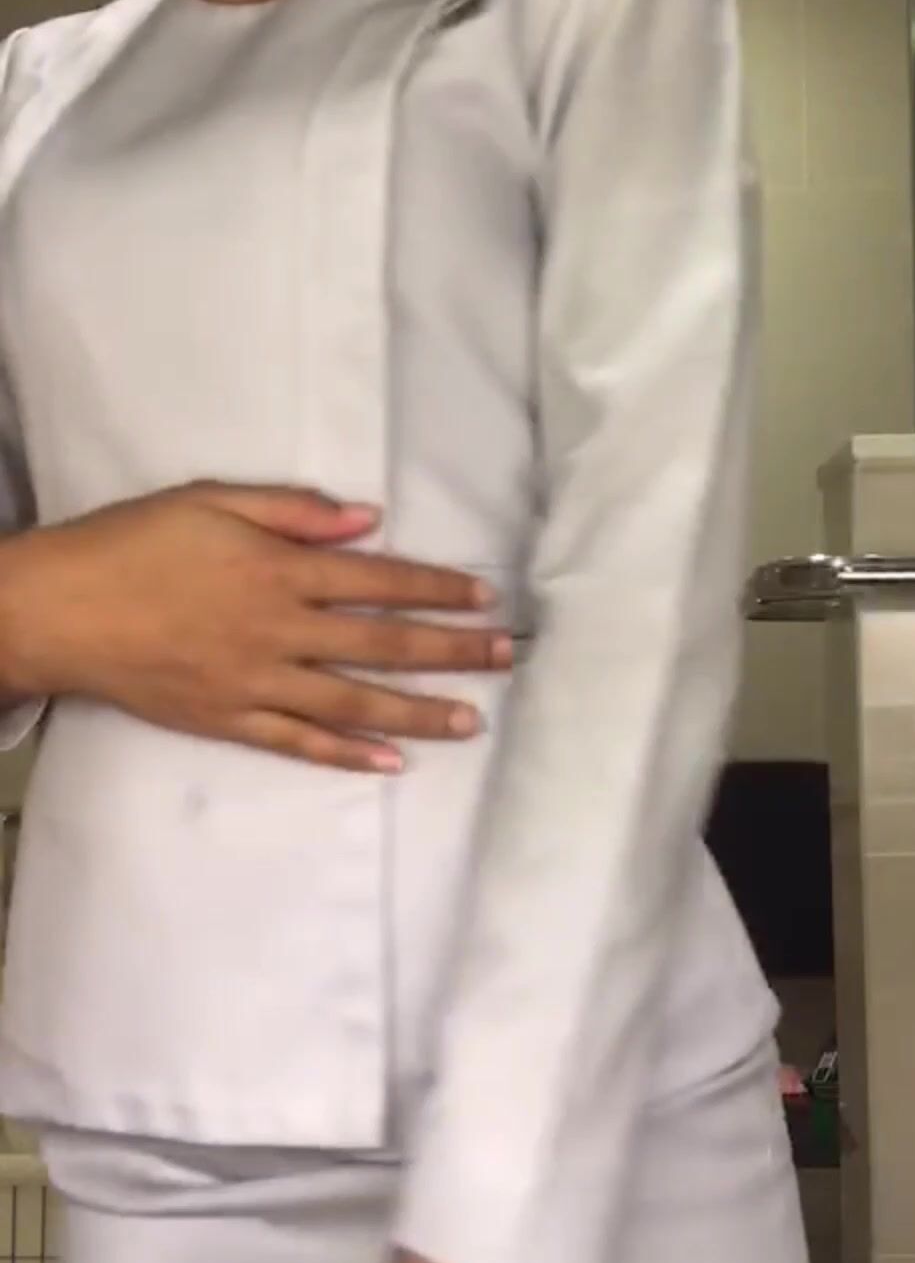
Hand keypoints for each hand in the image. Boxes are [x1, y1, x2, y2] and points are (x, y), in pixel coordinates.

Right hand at [0, 482, 512, 770]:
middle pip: (382, 644)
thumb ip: (293, 511)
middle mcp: (279, 629)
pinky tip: (391, 762)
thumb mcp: (211, 501)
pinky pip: (299, 742)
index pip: (380, 580)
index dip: (438, 588)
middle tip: (506, 658)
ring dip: (418, 712)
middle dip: (452, 651)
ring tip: (471, 721)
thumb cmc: (133, 542)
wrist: (59, 609)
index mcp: (279, 570)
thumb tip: (368, 520)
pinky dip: (347, 753)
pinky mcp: (229, 720)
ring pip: (353, 702)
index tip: (486, 596)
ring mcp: (256, 682)